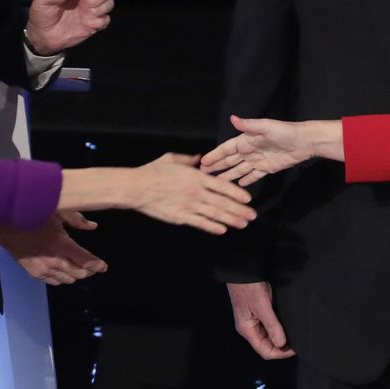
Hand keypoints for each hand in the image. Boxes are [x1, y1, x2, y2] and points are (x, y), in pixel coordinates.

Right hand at [0, 213, 106, 285]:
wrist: (6, 227)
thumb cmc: (33, 216)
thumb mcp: (57, 213)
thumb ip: (77, 220)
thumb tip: (93, 226)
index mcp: (61, 245)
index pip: (85, 261)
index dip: (97, 265)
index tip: (104, 266)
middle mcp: (54, 261)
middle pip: (79, 274)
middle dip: (88, 270)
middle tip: (92, 265)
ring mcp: (43, 270)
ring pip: (67, 280)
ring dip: (75, 275)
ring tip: (78, 266)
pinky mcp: (34, 274)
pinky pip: (54, 282)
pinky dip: (62, 278)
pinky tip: (63, 270)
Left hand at [26, 0, 112, 54]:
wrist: (43, 36)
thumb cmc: (42, 14)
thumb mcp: (41, 0)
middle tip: (88, 5)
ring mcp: (91, 11)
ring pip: (109, 3)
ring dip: (102, 8)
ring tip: (89, 14)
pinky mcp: (94, 24)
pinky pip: (106, 19)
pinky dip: (102, 21)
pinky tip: (90, 24)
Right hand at [129, 153, 256, 234]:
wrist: (137, 188)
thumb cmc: (153, 172)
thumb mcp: (172, 159)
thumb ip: (188, 160)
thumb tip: (200, 158)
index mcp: (196, 177)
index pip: (222, 185)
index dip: (237, 193)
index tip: (248, 198)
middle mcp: (196, 192)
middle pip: (223, 202)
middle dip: (239, 210)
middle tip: (252, 215)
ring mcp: (189, 206)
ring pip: (215, 214)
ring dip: (231, 220)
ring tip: (243, 224)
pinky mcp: (181, 217)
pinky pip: (200, 223)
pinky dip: (213, 227)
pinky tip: (223, 230)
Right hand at [201, 115, 322, 185]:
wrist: (304, 142)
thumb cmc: (284, 132)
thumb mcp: (266, 127)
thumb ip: (249, 125)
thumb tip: (232, 118)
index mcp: (246, 140)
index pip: (226, 149)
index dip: (215, 155)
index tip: (203, 162)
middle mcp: (249, 150)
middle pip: (229, 160)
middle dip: (217, 166)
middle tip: (202, 174)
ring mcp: (257, 160)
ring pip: (239, 169)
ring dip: (228, 175)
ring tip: (216, 183)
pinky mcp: (267, 168)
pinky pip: (253, 175)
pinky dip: (245, 180)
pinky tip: (238, 185)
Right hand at [227, 281, 294, 360]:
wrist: (243, 269)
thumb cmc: (250, 287)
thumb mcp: (262, 306)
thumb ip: (272, 325)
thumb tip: (282, 344)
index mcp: (247, 330)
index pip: (265, 351)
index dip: (281, 353)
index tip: (296, 348)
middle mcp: (249, 328)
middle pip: (266, 345)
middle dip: (281, 347)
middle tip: (298, 343)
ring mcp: (253, 320)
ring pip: (268, 337)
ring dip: (280, 338)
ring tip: (294, 336)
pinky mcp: (257, 312)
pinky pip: (268, 327)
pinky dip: (277, 329)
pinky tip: (287, 327)